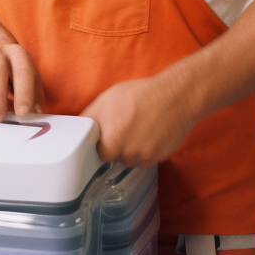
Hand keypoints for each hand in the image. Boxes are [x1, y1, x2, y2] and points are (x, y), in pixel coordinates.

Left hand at [80, 74, 196, 168]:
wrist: (176, 97)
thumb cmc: (140, 95)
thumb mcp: (106, 100)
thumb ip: (89, 119)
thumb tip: (79, 131)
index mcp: (112, 141)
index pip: (99, 153)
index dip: (102, 142)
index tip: (106, 133)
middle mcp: (128, 154)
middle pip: (116, 157)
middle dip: (117, 145)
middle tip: (124, 125)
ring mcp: (145, 158)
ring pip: (131, 159)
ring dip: (131, 148)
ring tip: (138, 126)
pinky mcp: (160, 159)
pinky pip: (146, 158)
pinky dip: (146, 149)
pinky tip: (149, 131)